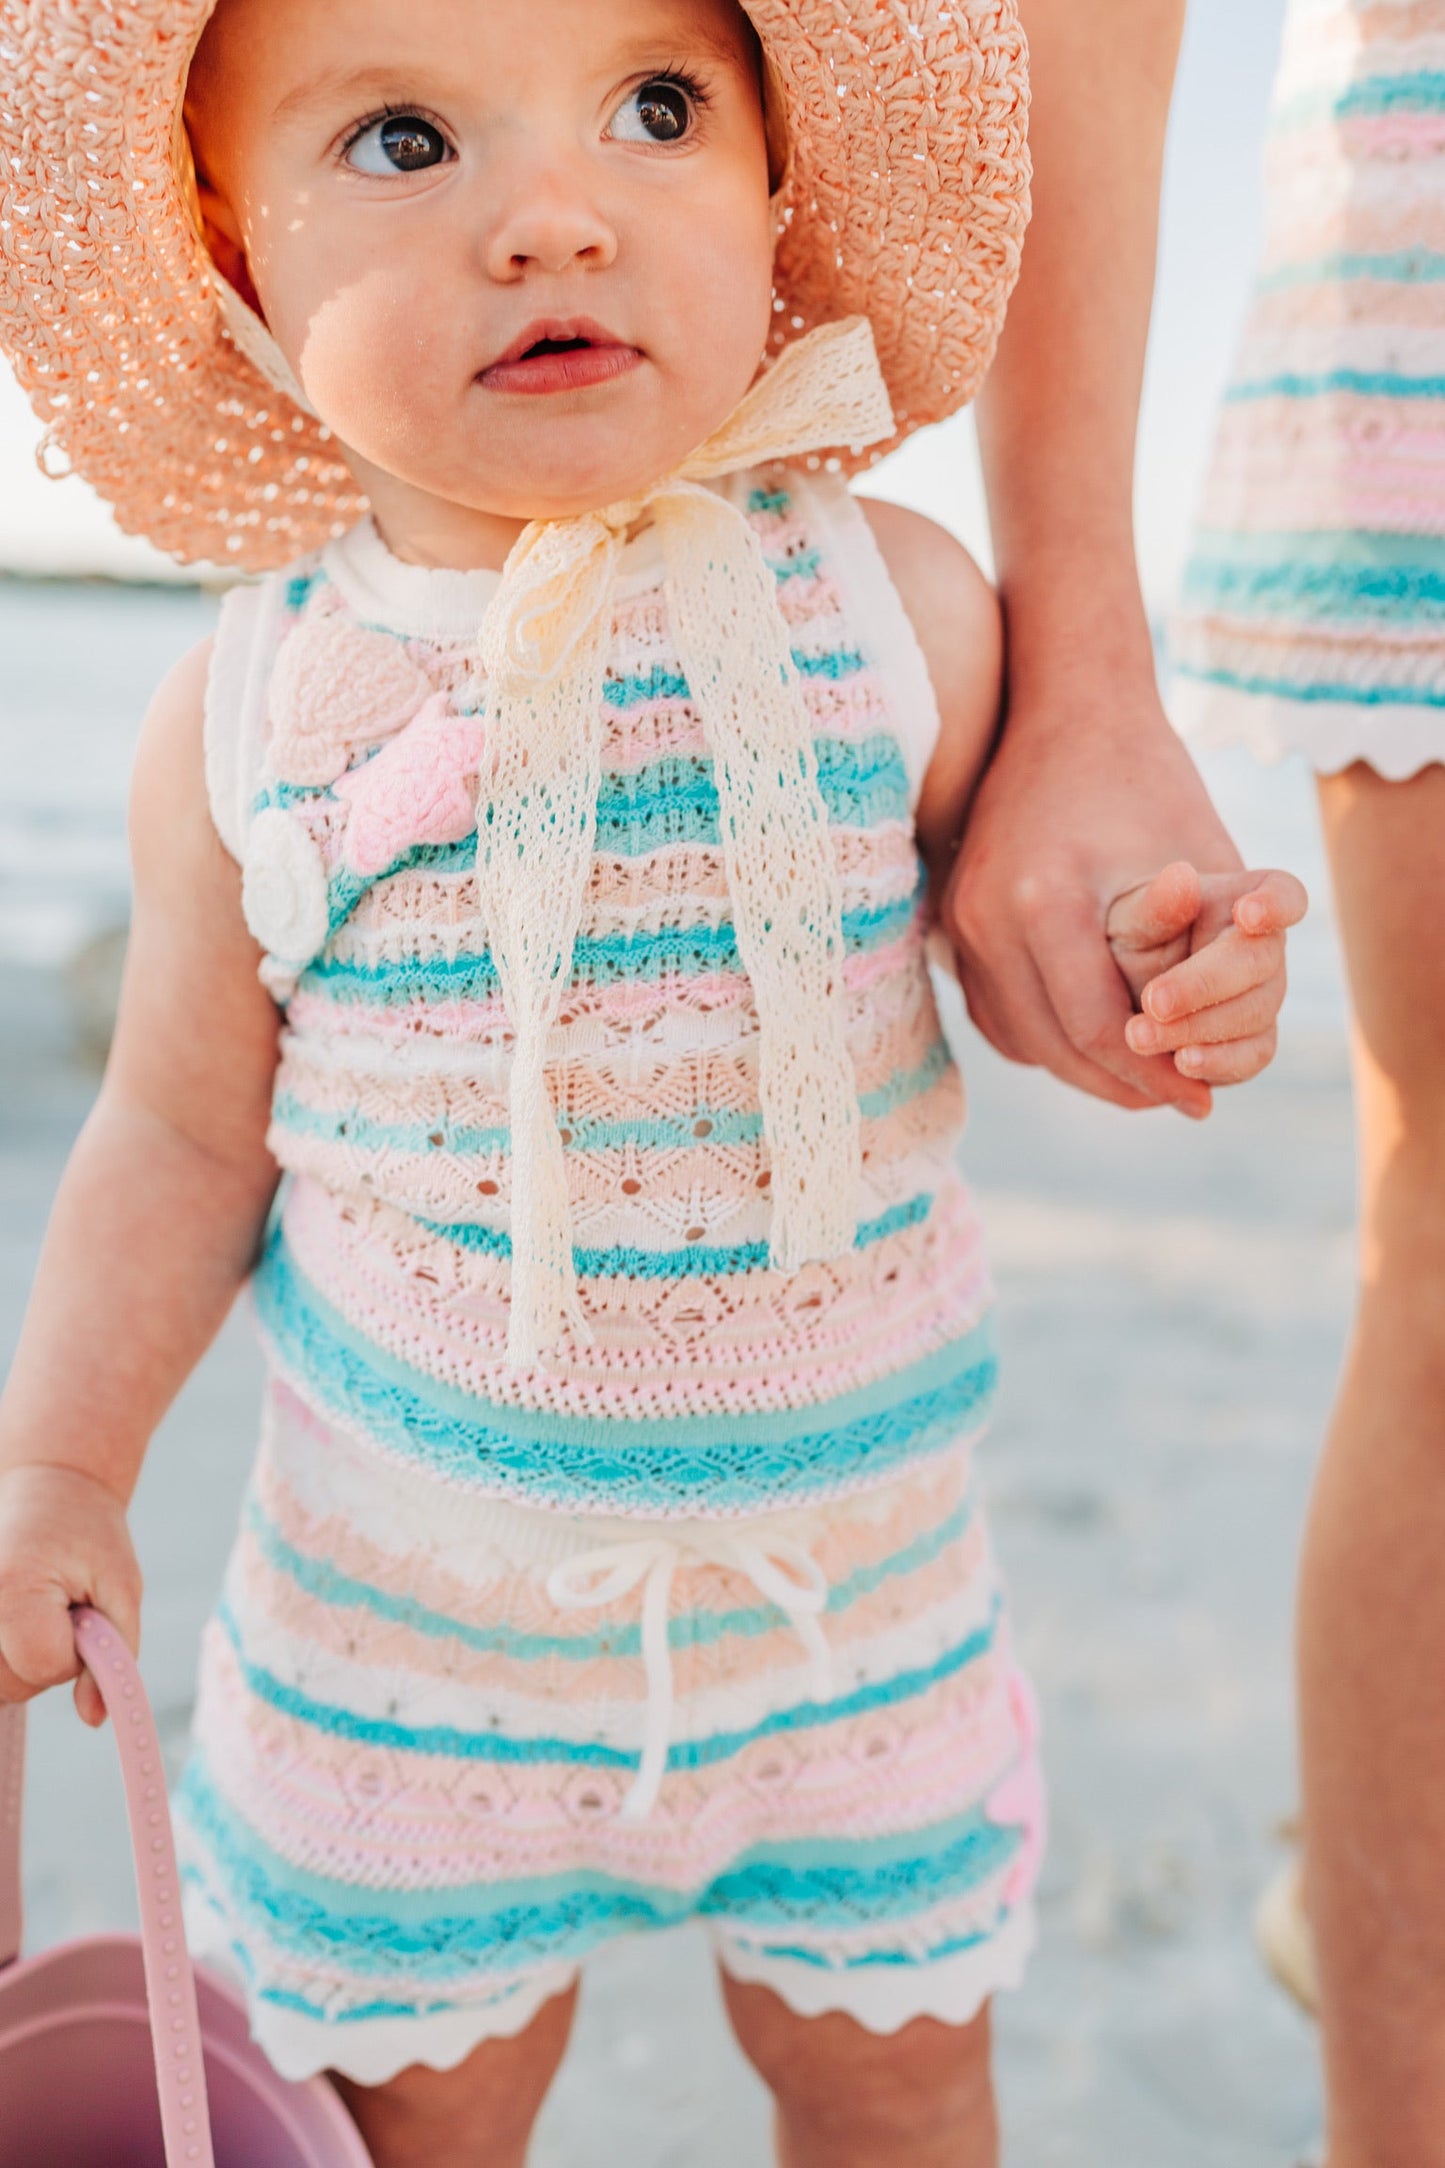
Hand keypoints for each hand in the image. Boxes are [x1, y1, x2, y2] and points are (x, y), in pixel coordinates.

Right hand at [0, 1465, 140, 1725]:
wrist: (48, 1487)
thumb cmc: (89, 1534)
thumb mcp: (122, 1587)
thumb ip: (113, 1656)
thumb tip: (94, 1718)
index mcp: (11, 1586)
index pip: (41, 1665)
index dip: (72, 1655)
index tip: (81, 1618)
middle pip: (8, 1685)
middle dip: (44, 1663)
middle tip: (59, 1611)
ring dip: (20, 1663)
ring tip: (37, 1613)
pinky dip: (5, 1655)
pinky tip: (18, 1623)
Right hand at [942, 673, 1246, 1116]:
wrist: (1068, 709)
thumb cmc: (1151, 782)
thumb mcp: (1203, 862)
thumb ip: (1210, 962)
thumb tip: (1208, 1075)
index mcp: (1044, 900)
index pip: (1093, 1030)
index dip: (1152, 1078)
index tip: (1201, 1104)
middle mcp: (985, 917)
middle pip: (1051, 1048)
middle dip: (1120, 1086)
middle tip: (1177, 1102)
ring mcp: (959, 924)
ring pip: (1019, 1041)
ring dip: (1080, 1071)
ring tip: (1141, 1080)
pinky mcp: (951, 927)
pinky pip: (996, 1016)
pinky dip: (1043, 1041)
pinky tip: (1090, 1044)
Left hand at [1107, 861, 1307, 1096]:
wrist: (1122, 985)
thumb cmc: (1132, 936)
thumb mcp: (1130, 915)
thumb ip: (1154, 905)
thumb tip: (1183, 877)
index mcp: (1244, 900)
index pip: (1284, 894)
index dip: (1276, 905)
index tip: (1248, 913)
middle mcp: (1264, 950)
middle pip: (1259, 965)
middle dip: (1203, 986)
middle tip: (1152, 1002)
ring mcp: (1263, 998)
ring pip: (1255, 1016)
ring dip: (1199, 1029)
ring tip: (1141, 1037)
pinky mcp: (1250, 1043)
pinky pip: (1252, 1057)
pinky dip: (1219, 1063)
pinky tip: (1182, 1063)